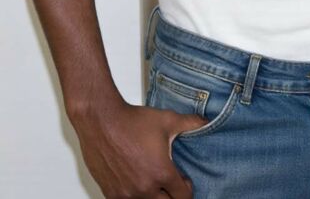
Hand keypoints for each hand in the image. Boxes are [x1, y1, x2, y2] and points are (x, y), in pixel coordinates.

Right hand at [70, 97, 208, 197]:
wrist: (102, 122)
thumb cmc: (132, 121)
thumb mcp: (167, 120)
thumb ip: (190, 124)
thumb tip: (206, 123)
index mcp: (162, 173)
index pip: (183, 197)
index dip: (186, 188)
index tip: (184, 180)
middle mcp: (145, 189)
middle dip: (172, 195)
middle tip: (170, 184)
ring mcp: (127, 194)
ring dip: (153, 197)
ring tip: (153, 182)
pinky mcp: (111, 194)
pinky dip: (135, 197)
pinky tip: (136, 183)